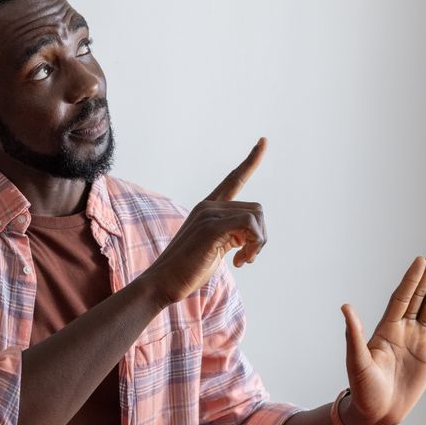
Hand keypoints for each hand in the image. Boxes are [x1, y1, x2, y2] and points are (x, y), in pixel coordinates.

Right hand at [143, 138, 267, 307]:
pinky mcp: (211, 227)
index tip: (264, 141)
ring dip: (258, 243)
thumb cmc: (187, 271)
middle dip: (259, 237)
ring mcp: (208, 214)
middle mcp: (208, 205)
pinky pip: (249, 224)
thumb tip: (250, 236)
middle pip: (256, 210)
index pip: (234, 179)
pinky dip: (253, 244)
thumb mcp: (213, 249)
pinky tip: (239, 262)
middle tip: (247, 258)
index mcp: (208, 208)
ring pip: (256, 217)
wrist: (162, 283)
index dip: (250, 161)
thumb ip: (230, 235)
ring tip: (242, 260)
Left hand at [340, 246, 425, 424]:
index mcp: (385, 328)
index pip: (402, 296)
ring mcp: (418, 339)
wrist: (377, 412)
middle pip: (420, 294)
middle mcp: (403, 329)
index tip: (420, 259)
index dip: (411, 278)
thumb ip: (354, 333)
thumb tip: (345, 307)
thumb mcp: (356, 360)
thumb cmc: (362, 388)